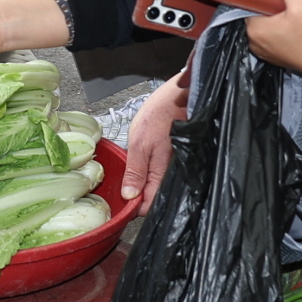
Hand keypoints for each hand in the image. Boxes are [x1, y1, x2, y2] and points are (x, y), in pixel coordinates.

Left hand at [117, 71, 188, 215]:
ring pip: (156, 186)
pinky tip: (143, 162)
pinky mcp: (175, 158)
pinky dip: (150, 172)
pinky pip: (161, 174)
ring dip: (143, 184)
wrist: (180, 95)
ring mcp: (174, 167)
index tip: (121, 203)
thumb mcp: (140, 142)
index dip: (133, 207)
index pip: (148, 205)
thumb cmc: (162, 114)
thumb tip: (129, 195)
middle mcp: (171, 175)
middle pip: (153, 197)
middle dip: (137, 196)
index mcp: (161, 174)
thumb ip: (135, 171)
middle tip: (123, 186)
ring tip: (131, 173)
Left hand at [240, 0, 301, 85]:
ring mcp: (267, 52)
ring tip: (294, 4)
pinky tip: (298, 20)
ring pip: (268, 24)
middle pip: (259, 14)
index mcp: (255, 30)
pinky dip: (284, 26)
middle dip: (272, 2)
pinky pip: (276, 35)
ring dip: (279, 14)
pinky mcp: (279, 56)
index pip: (249, 3)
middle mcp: (256, 43)